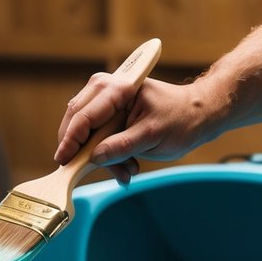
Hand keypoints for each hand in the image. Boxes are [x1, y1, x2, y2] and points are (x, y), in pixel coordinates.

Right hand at [54, 73, 224, 183]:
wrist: (198, 115)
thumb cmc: (181, 120)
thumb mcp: (152, 137)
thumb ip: (121, 147)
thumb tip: (93, 158)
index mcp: (119, 88)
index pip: (84, 115)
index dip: (71, 140)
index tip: (63, 160)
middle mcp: (107, 89)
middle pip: (78, 122)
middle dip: (86, 152)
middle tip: (98, 172)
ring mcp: (106, 101)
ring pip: (85, 132)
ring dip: (100, 156)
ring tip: (126, 171)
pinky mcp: (109, 114)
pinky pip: (96, 136)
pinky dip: (107, 154)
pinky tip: (125, 165)